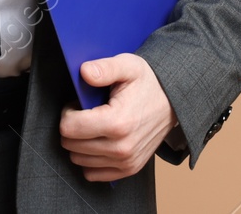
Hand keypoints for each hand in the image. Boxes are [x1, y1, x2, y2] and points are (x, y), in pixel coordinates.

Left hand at [58, 53, 178, 182]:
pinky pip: (92, 173)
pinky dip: (89, 159)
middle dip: (72, 126)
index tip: (78, 104)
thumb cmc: (147, 83)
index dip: (68, 113)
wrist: (173, 101)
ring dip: (80, 142)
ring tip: (94, 125)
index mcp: (118, 123)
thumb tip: (84, 72)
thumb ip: (104, 68)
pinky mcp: (129, 169)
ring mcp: (126, 161)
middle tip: (86, 113)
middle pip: (71, 145)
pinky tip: (98, 141)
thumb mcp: (127, 66)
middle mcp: (122, 148)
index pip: (69, 128)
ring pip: (79, 159)